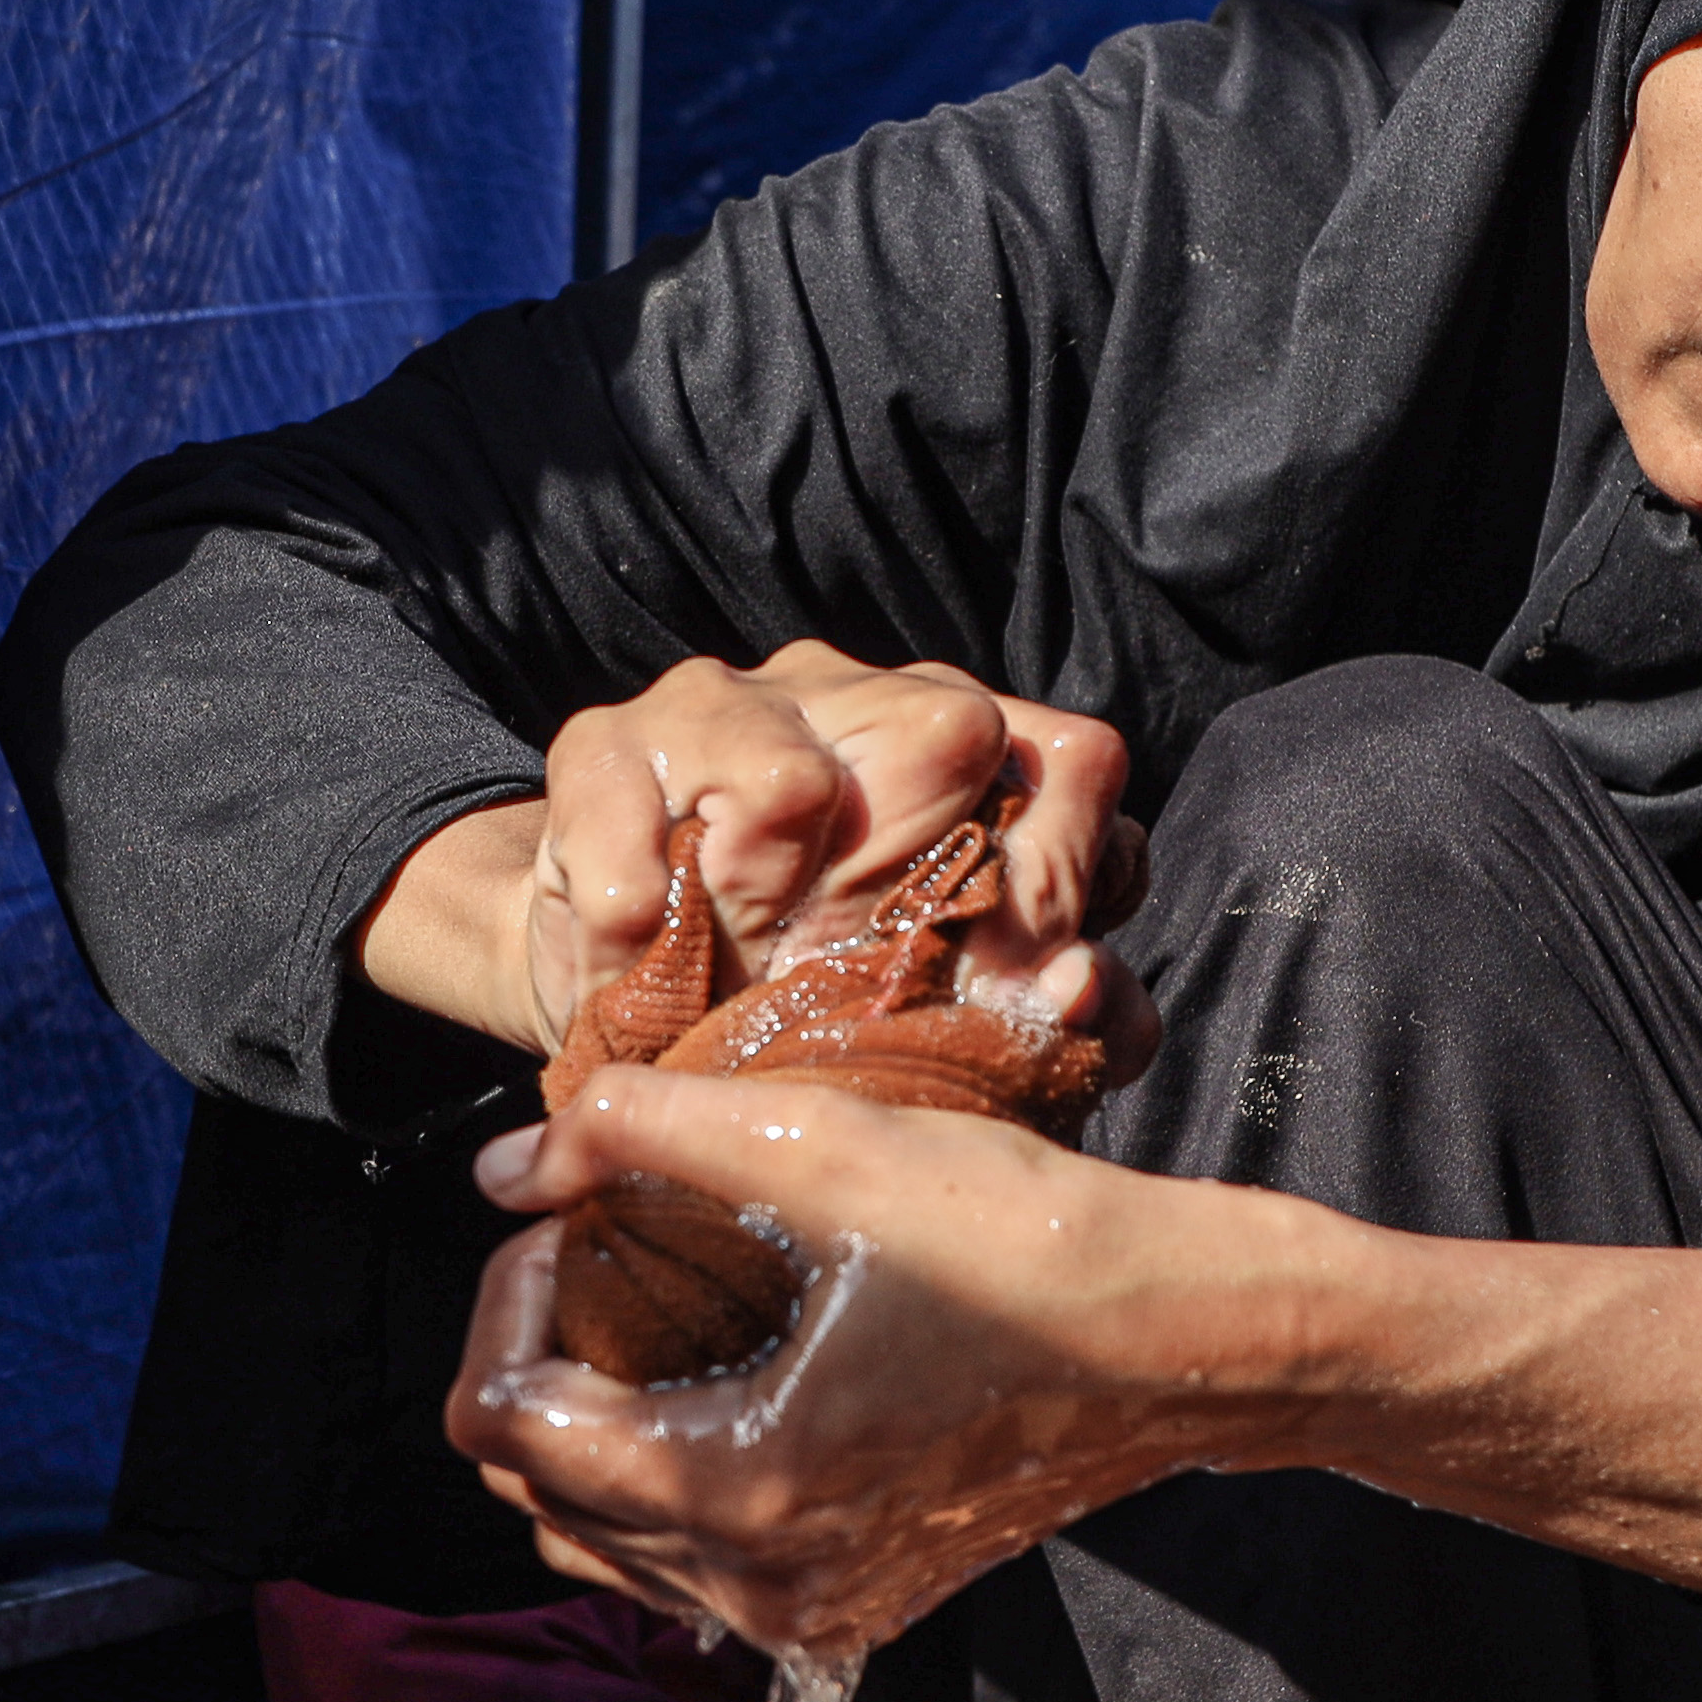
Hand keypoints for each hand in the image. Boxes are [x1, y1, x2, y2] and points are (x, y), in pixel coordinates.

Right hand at [360, 646, 1141, 1061]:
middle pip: (952, 729)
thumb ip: (1035, 1001)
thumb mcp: (921, 999)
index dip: (1069, 874)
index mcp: (963, 751)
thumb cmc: (792, 983)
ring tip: (739, 961)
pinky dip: (632, 898)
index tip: (1033, 981)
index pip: (1073, 762)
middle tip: (886, 980)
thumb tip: (1094, 1000)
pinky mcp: (606, 743)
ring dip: (771, 886)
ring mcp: (731, 704)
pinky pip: (629, 804)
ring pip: (792, 768)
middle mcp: (859, 701)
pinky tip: (636, 947)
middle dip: (935, 873)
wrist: (612, 968)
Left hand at [447, 1070, 1284, 1658]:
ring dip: (592, 1425)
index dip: (504, 1301)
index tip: (570, 1222)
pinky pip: (690, 1565)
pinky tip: (722, 1376)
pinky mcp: (855, 1602)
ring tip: (652, 1313)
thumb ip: (641, 1133)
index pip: (502, 1419)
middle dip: (536, 1360)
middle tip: (602, 1254)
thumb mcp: (826, 1147)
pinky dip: (665, 1477)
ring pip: (603, 1539)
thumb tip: (505, 1165)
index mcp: (732, 1487)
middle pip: (535, 1492)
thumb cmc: (1028, 1243)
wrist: (1187, 1339)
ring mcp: (808, 1608)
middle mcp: (756, 1583)